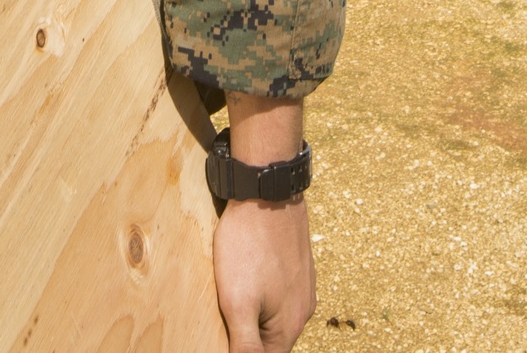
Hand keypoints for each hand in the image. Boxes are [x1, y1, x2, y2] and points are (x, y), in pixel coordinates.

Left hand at [213, 194, 315, 352]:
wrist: (265, 190)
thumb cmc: (249, 244)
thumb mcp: (238, 302)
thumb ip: (245, 345)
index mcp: (290, 326)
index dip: (243, 352)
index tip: (225, 336)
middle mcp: (302, 309)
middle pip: (272, 340)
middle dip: (249, 336)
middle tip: (223, 319)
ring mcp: (302, 284)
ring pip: (276, 314)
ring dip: (255, 315)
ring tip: (232, 299)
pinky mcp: (295, 263)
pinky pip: (279, 290)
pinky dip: (262, 292)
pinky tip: (246, 277)